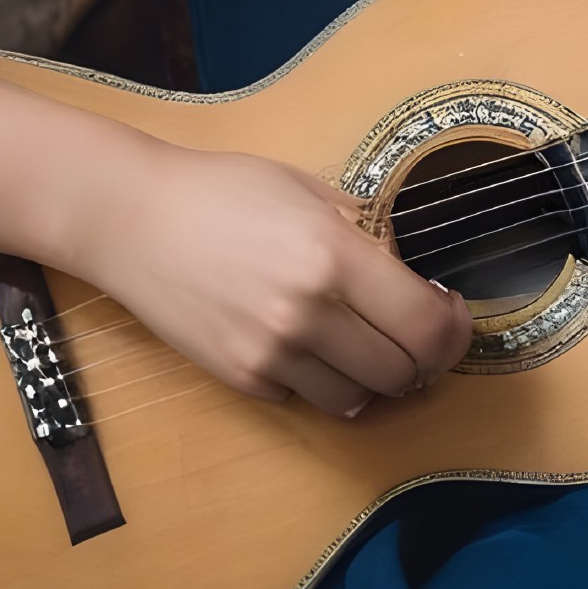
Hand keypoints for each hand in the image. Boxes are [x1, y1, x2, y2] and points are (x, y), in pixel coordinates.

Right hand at [85, 140, 474, 419]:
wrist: (133, 219)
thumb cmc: (223, 190)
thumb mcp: (308, 189)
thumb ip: (365, 232)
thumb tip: (412, 271)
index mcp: (334, 256)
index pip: (426, 325)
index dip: (454, 328)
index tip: (451, 312)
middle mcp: (307, 313)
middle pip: (403, 373)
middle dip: (421, 357)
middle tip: (413, 332)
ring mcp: (272, 353)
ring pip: (359, 398)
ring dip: (373, 376)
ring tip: (362, 341)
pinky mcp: (241, 378)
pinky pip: (307, 398)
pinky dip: (321, 380)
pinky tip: (306, 343)